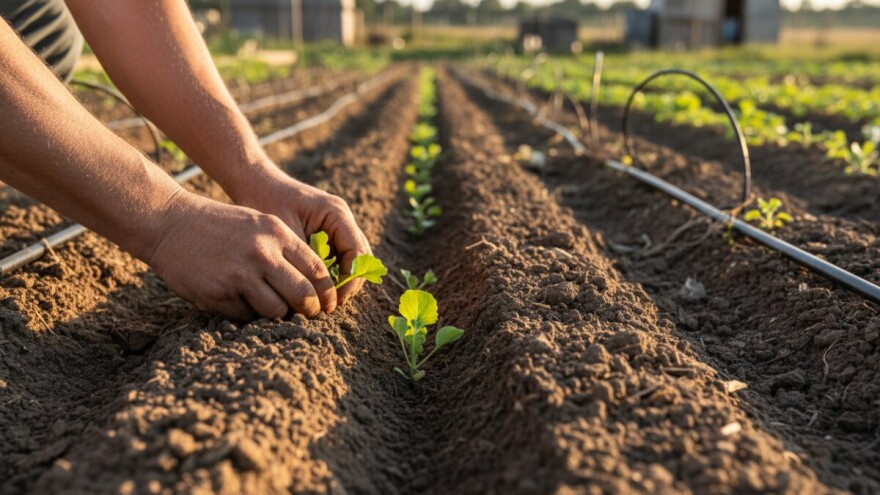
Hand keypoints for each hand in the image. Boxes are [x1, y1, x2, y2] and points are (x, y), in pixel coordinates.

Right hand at [146, 191, 336, 320]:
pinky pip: (246, 316)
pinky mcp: (218, 293)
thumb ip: (286, 250)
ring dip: (276, 315)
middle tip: (307, 314)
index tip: (327, 303)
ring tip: (267, 306)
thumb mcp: (260, 224)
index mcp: (277, 235)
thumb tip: (314, 286)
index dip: (327, 292)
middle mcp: (262, 254)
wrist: (170, 222)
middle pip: (304, 295)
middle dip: (310, 310)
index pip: (318, 271)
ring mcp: (239, 274)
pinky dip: (246, 314)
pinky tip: (236, 300)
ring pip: (277, 311)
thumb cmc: (220, 226)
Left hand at [231, 164, 372, 305]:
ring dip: (341, 281)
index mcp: (337, 213)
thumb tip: (315, 292)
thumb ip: (303, 260)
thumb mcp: (284, 234)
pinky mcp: (328, 233)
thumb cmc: (266, 202)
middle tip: (329, 306)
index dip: (350, 280)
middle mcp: (342, 219)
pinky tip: (314, 289)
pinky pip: (338, 258)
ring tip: (322, 300)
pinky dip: (331, 275)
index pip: (358, 253)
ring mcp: (337, 226)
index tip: (333, 300)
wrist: (255, 183)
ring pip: (352, 261)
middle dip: (348, 284)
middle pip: (360, 259)